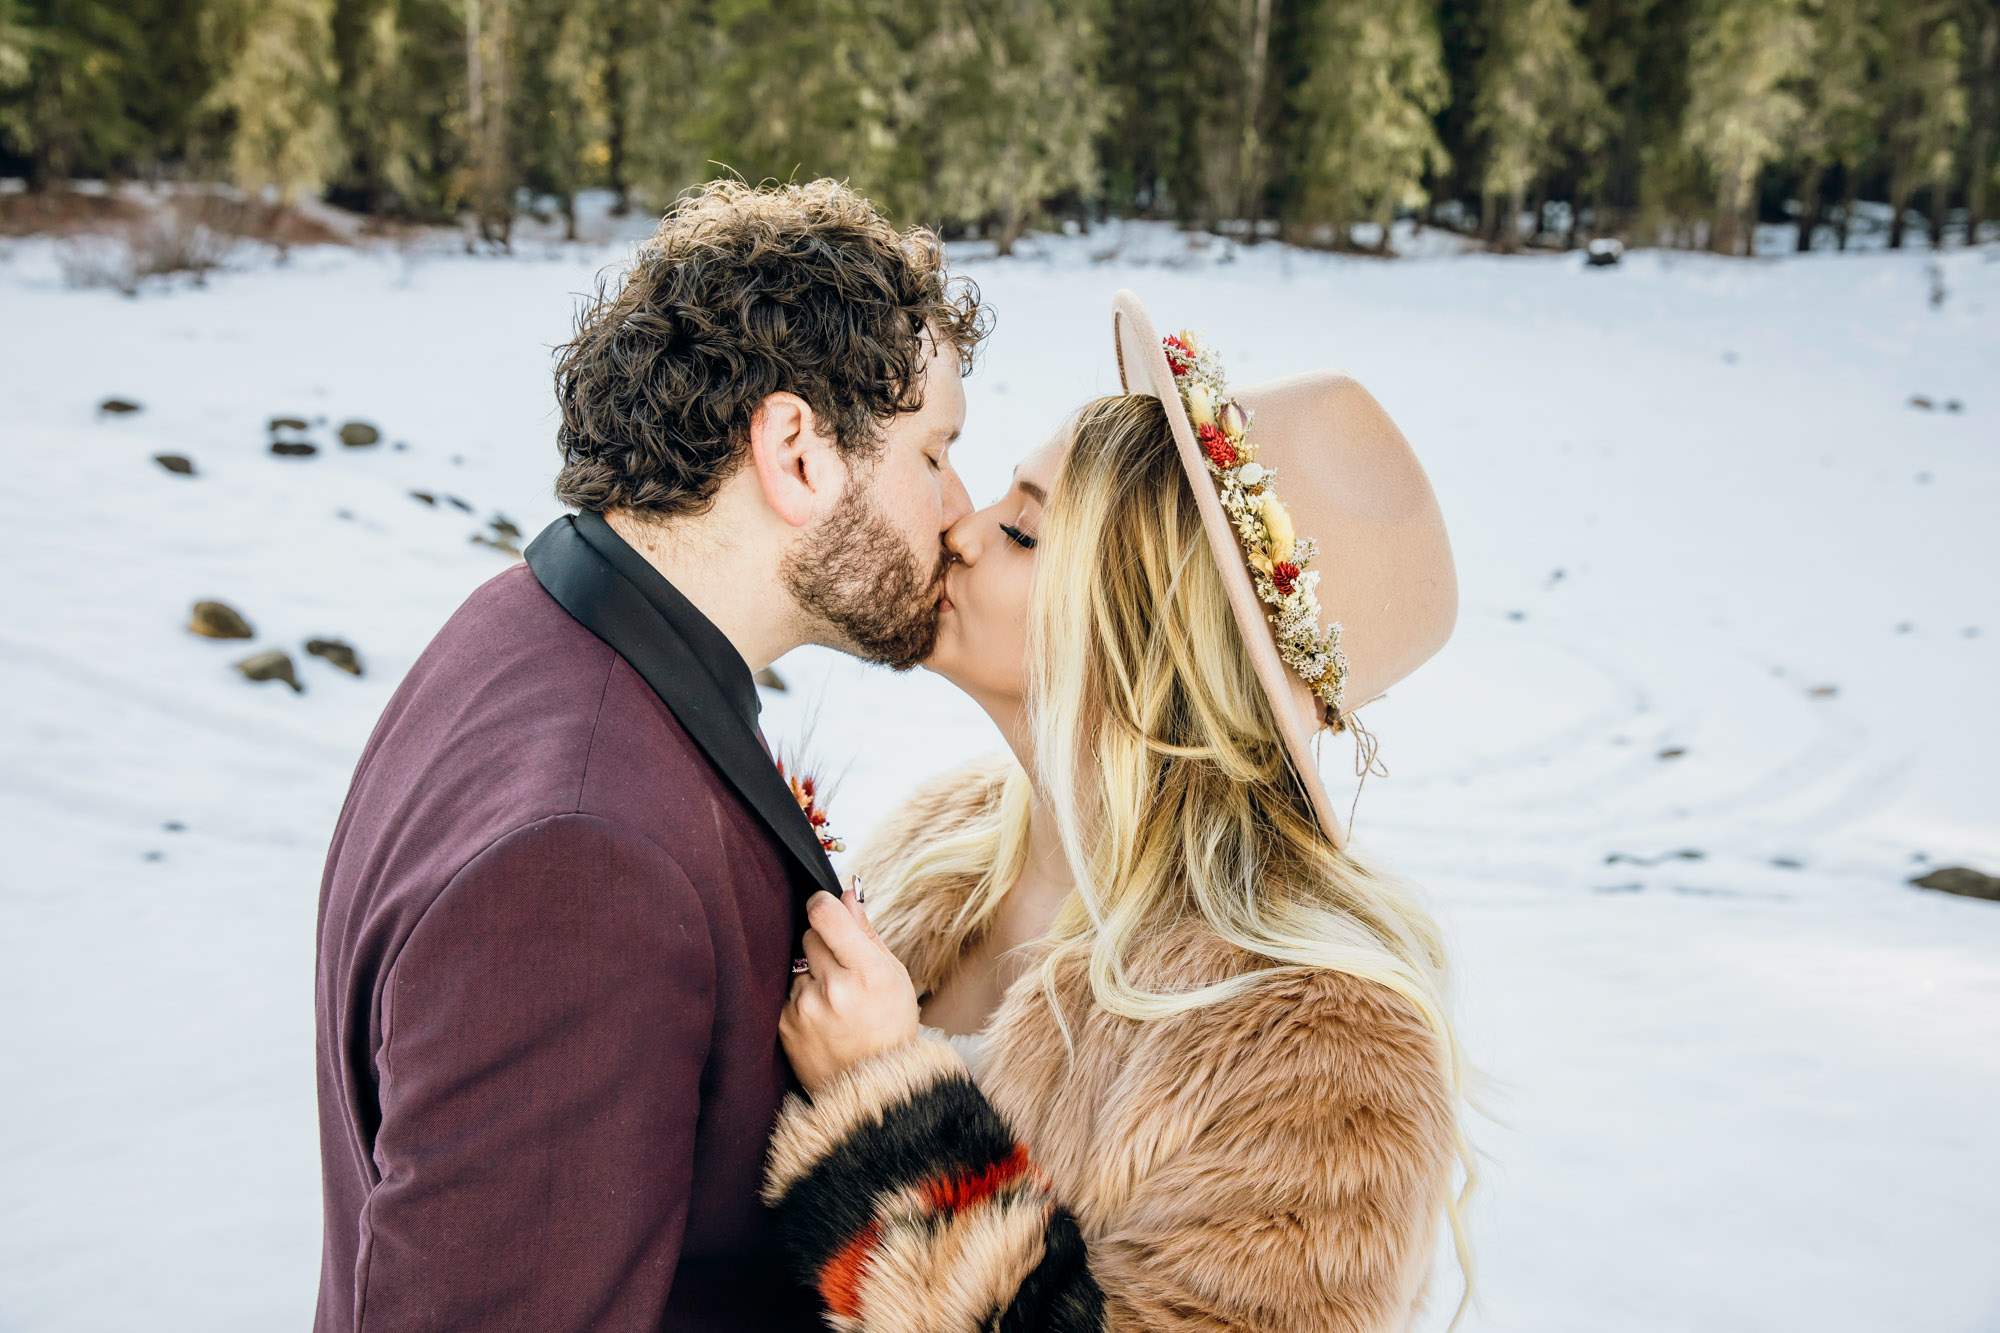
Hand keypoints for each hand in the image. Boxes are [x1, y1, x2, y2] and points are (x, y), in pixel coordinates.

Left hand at [780, 888, 920, 1095]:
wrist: (872, 1086)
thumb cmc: (889, 1026)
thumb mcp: (894, 976)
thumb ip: (866, 932)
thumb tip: (847, 892)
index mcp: (868, 973)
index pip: (826, 915)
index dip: (823, 903)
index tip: (825, 907)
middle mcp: (834, 989)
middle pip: (810, 936)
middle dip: (824, 945)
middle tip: (844, 970)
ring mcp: (805, 1008)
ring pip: (798, 963)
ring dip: (812, 974)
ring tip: (835, 1002)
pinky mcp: (784, 1024)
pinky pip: (787, 990)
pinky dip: (801, 997)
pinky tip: (822, 1017)